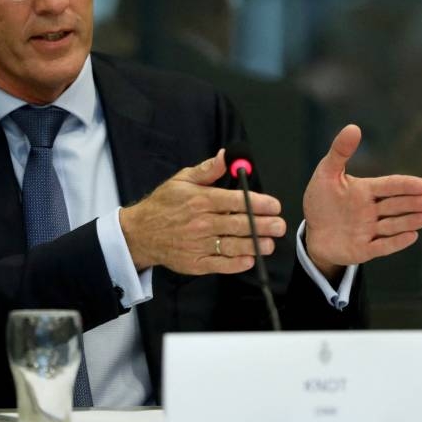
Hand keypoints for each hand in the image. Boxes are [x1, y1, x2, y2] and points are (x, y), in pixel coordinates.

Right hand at [119, 149, 286, 274]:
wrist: (141, 233)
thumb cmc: (164, 204)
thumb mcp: (182, 180)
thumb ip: (207, 170)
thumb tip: (226, 156)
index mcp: (201, 200)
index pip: (236, 201)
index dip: (259, 203)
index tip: (274, 205)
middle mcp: (202, 223)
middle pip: (239, 224)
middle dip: (264, 225)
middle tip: (280, 225)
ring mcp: (199, 244)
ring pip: (234, 246)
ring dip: (255, 245)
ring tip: (270, 243)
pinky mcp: (196, 262)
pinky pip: (221, 264)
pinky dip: (237, 263)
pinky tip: (249, 259)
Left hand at [303, 124, 421, 278]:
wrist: (313, 233)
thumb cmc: (321, 201)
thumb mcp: (326, 174)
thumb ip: (340, 152)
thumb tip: (353, 127)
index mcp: (366, 191)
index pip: (390, 186)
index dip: (406, 185)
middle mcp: (372, 211)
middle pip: (396, 206)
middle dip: (414, 204)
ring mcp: (370, 231)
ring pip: (393, 226)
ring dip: (410, 222)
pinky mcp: (364, 250)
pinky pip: (382, 246)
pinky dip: (396, 242)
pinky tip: (412, 236)